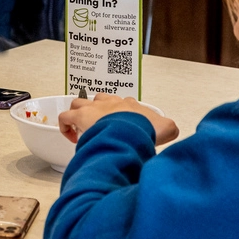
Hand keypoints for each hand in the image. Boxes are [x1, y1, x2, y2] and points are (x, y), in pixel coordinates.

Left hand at [58, 93, 177, 145]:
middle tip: (100, 126)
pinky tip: (71, 138)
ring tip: (82, 129)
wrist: (133, 127)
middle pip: (98, 100)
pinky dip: (65, 126)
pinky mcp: (80, 116)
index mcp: (128, 105)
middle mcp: (109, 103)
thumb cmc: (147, 128)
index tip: (122, 129)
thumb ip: (169, 128)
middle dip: (97, 110)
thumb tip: (173, 131)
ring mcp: (94, 108)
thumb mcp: (167, 128)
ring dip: (78, 114)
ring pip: (79, 103)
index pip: (122, 104)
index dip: (120, 115)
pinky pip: (65, 117)